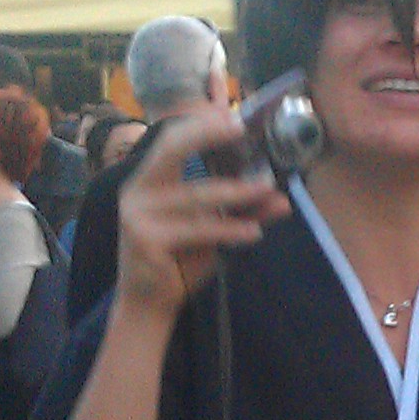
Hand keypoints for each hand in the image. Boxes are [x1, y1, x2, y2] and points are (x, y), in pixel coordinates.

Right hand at [115, 112, 285, 319]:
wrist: (150, 303)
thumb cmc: (180, 260)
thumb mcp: (214, 230)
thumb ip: (243, 211)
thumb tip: (281, 198)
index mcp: (148, 180)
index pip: (171, 140)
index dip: (201, 125)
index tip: (233, 116)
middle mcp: (137, 191)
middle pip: (171, 150)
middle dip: (206, 135)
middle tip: (240, 128)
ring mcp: (138, 215)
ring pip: (196, 197)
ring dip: (237, 194)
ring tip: (267, 192)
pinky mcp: (146, 240)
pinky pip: (198, 229)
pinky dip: (229, 229)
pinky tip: (254, 232)